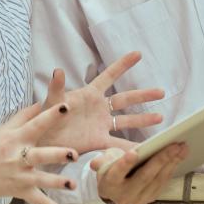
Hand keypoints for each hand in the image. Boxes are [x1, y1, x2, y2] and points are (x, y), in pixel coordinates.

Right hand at [0, 102, 79, 203]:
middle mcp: (17, 157)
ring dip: (57, 182)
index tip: (66, 107)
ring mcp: (18, 176)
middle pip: (40, 155)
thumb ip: (23, 116)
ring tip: (73, 184)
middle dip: (57, 154)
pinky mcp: (18, 191)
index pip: (36, 124)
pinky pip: (38, 202)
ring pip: (41, 180)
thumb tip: (40, 103)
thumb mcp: (1, 129)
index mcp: (14, 138)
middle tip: (74, 154)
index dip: (51, 116)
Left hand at [39, 51, 164, 153]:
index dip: (122, 65)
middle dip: (143, 95)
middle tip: (161, 92)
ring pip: (127, 120)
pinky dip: (131, 147)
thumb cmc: (46, 117)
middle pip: (125, 99)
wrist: (42, 141)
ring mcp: (101, 125)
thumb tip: (57, 70)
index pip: (108, 76)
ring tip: (161, 117)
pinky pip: (118, 144)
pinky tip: (145, 149)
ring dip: (143, 119)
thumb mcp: (52, 101)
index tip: (137, 54)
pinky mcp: (99, 141)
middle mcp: (98, 108)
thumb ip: (57, 87)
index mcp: (89, 95)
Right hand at [92, 143, 187, 203]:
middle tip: (174, 145)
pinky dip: (172, 169)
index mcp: (110, 184)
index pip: (117, 173)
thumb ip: (100, 161)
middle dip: (160, 160)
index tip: (134, 152)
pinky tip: (179, 157)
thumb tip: (95, 163)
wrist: (114, 195)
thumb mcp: (101, 165)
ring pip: (157, 180)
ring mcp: (139, 199)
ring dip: (172, 163)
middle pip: (144, 177)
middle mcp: (125, 194)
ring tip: (182, 148)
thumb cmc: (109, 172)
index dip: (125, 163)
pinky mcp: (150, 199)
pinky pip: (163, 184)